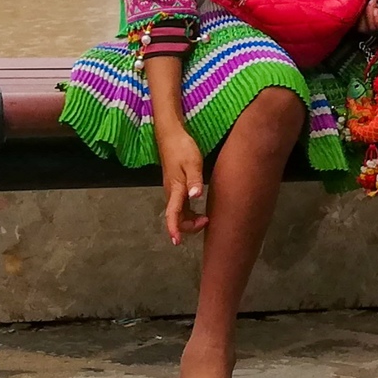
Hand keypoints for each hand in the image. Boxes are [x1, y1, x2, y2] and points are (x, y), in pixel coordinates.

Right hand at [158, 126, 207, 244]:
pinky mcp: (175, 186)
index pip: (172, 214)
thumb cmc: (182, 148)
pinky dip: (189, 213)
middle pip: (176, 217)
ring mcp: (172, 190)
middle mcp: (171, 193)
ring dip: (190, 220)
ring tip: (206, 219)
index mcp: (175, 189)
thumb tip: (195, 197)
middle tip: (207, 222)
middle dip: (189, 226)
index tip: (177, 241)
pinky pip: (180, 206)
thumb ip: (194, 180)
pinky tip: (200, 211)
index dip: (174, 229)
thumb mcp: (192, 162)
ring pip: (178, 213)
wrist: (171, 136)